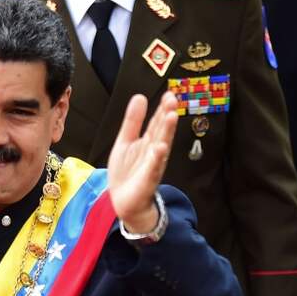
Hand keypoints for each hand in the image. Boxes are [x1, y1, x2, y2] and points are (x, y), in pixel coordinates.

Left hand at [107, 92, 178, 232]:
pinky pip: (153, 168)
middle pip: (161, 131)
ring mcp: (152, 166)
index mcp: (149, 142)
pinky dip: (156, 158)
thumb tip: (140, 96)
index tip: (169, 94)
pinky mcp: (147, 180)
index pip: (157, 122)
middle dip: (167, 116)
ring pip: (160, 146)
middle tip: (172, 99)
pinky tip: (160, 148)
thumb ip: (133, 121)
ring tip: (171, 117)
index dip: (162, 108)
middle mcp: (154, 152)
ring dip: (166, 132)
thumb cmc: (127, 172)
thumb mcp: (125, 141)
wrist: (124, 201)